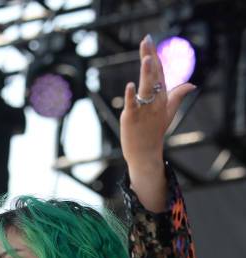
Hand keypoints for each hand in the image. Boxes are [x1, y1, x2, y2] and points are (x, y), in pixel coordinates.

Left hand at [120, 34, 195, 171]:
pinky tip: (130, 85)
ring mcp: (144, 109)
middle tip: (146, 40)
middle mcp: (155, 101)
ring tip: (146, 58)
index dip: (155, 56)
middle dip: (150, 57)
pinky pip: (132, 104)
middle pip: (153, 75)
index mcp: (163, 98)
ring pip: (146, 88)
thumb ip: (178, 96)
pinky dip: (131, 95)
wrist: (145, 153)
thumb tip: (192, 85)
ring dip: (146, 73)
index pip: (159, 73)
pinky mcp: (132, 117)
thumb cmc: (155, 132)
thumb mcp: (169, 112)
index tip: (149, 40)